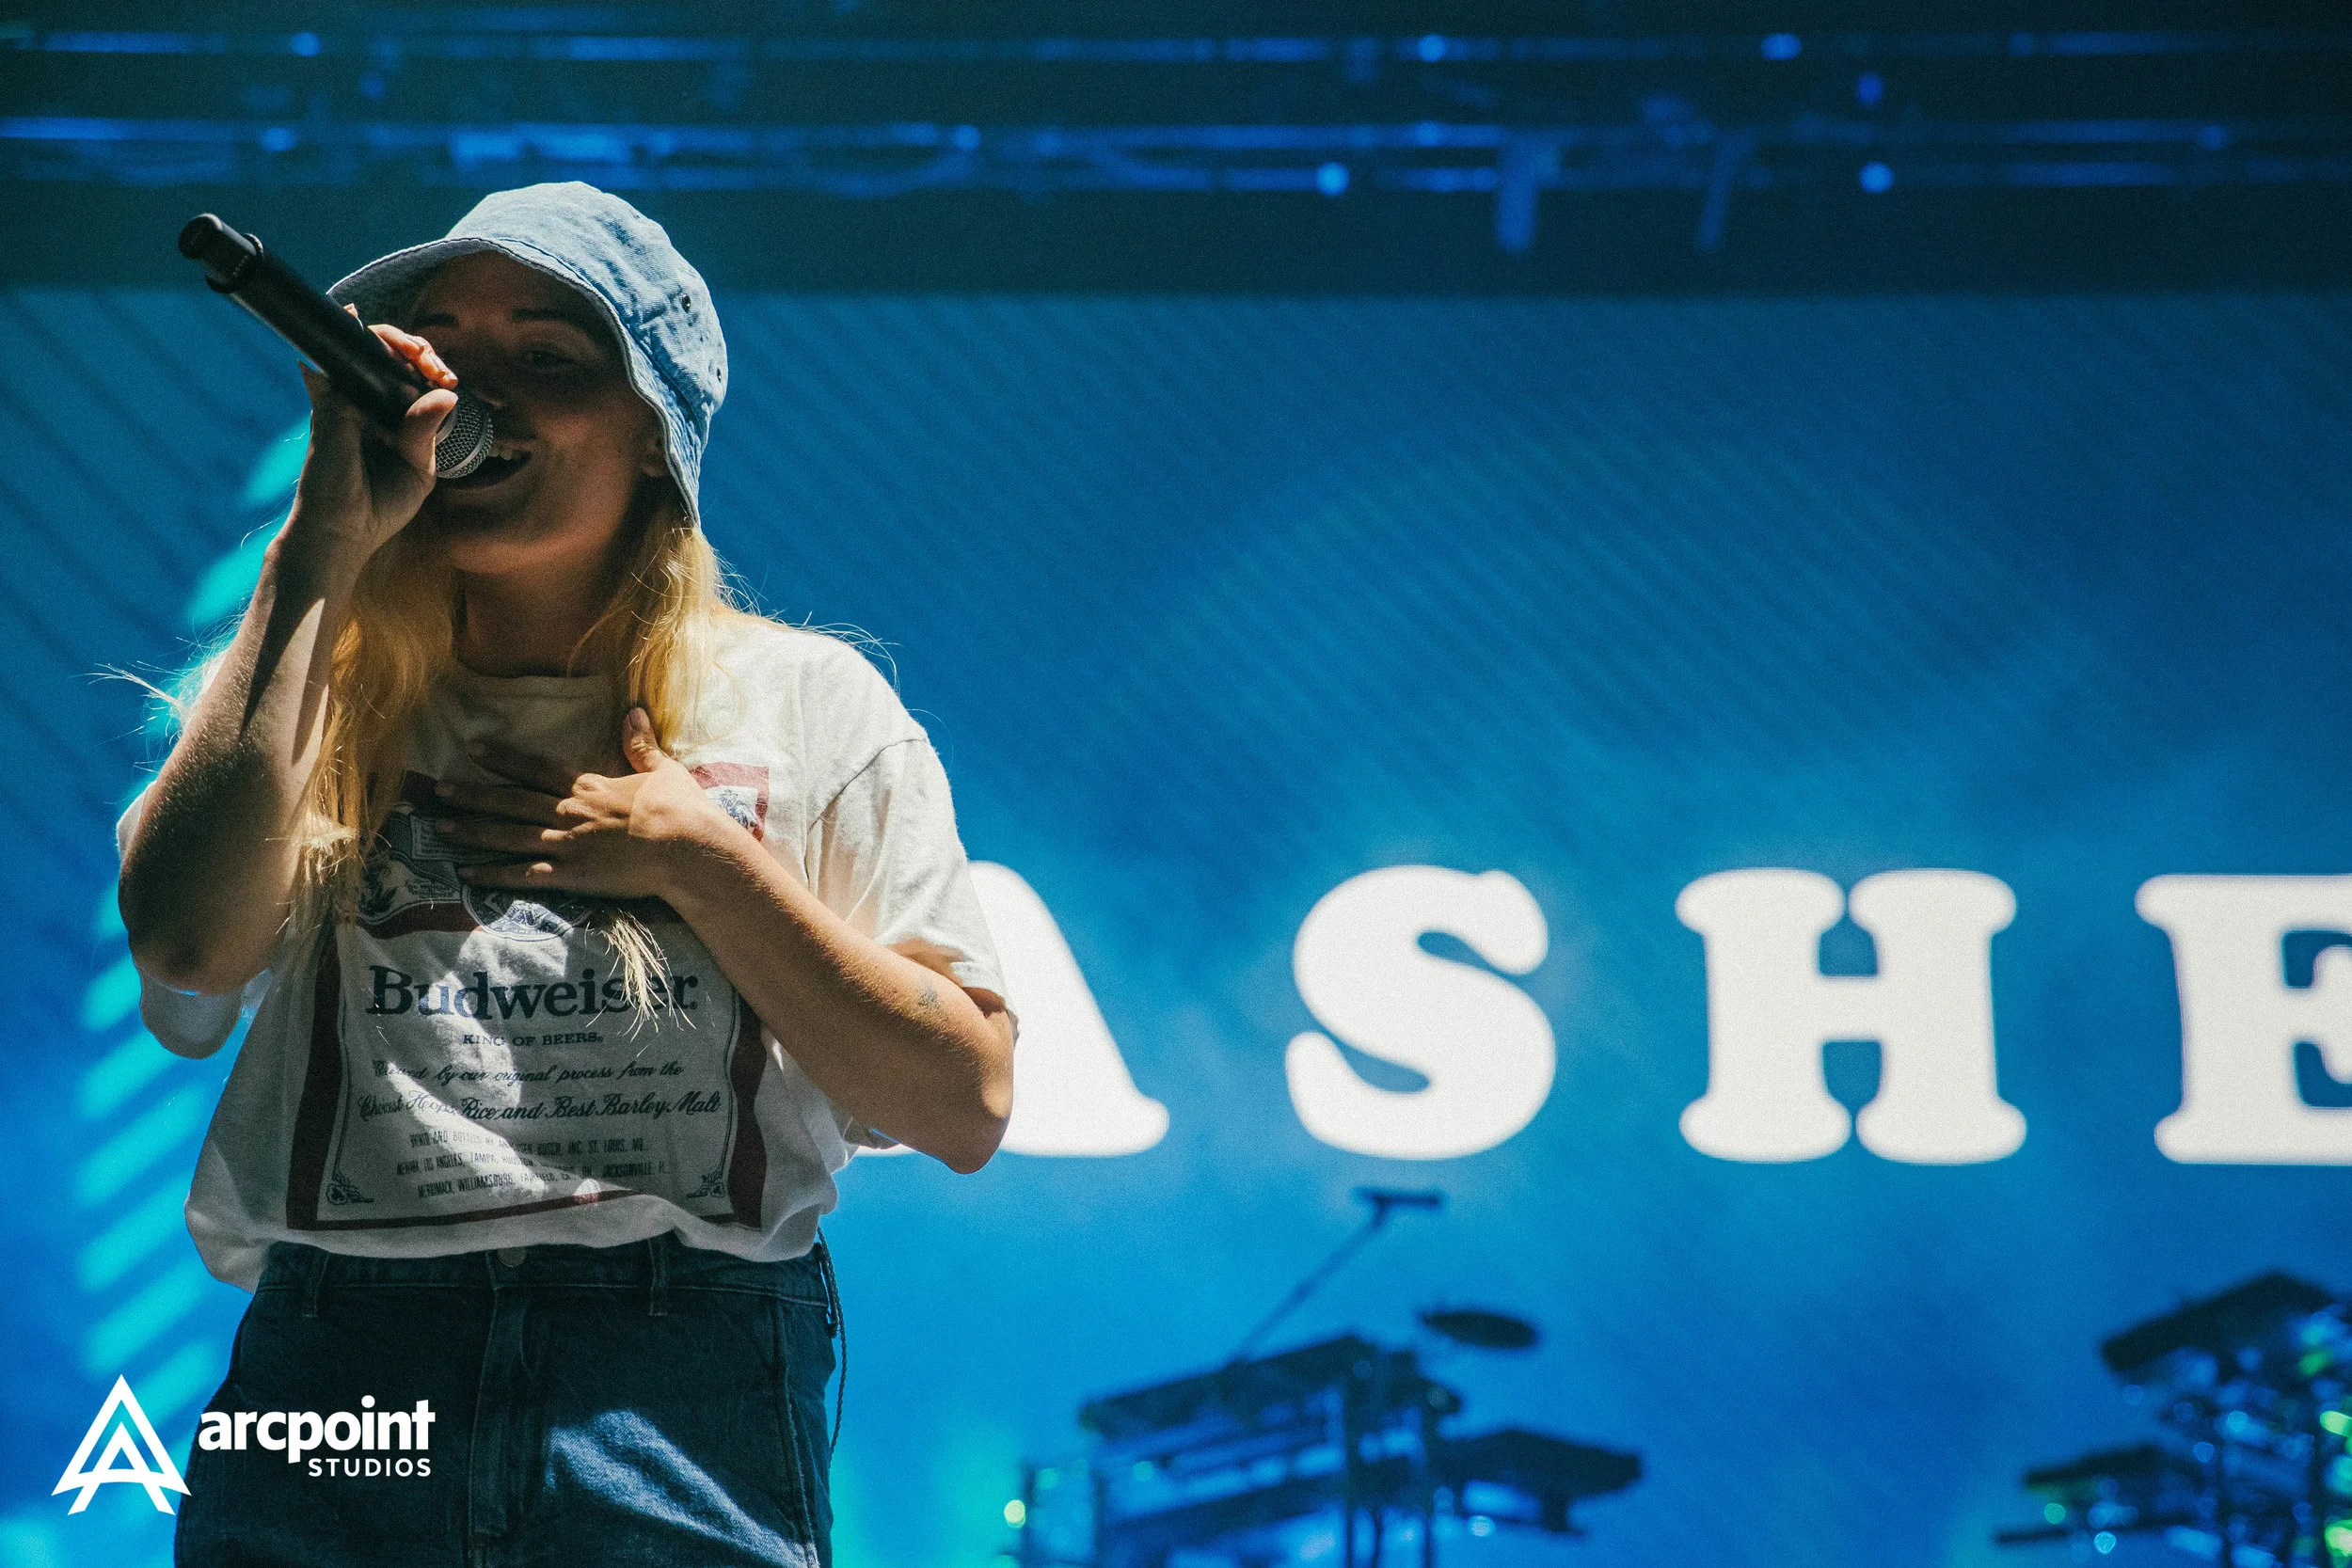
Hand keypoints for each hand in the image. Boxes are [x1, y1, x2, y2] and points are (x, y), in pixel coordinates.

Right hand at [286, 308, 459, 559]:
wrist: (342, 532)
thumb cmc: (379, 507)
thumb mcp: (418, 469)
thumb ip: (427, 431)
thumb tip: (445, 394)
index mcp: (396, 421)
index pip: (414, 380)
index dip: (431, 369)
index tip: (448, 380)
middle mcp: (370, 406)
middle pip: (392, 359)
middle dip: (418, 349)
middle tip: (436, 366)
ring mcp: (348, 403)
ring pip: (366, 352)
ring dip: (393, 340)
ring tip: (418, 352)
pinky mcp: (329, 406)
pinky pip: (334, 367)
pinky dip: (348, 345)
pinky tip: (359, 324)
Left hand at [437, 709, 737, 901]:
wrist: (687, 849)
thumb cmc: (681, 810)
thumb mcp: (663, 769)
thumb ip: (641, 744)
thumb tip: (634, 710)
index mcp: (589, 786)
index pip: (536, 768)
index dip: (503, 759)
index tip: (474, 748)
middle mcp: (569, 812)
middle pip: (511, 802)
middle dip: (472, 795)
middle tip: (438, 790)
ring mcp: (567, 845)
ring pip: (508, 836)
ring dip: (471, 832)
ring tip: (438, 828)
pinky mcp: (571, 876)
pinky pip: (523, 875)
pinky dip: (493, 875)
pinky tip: (466, 874)